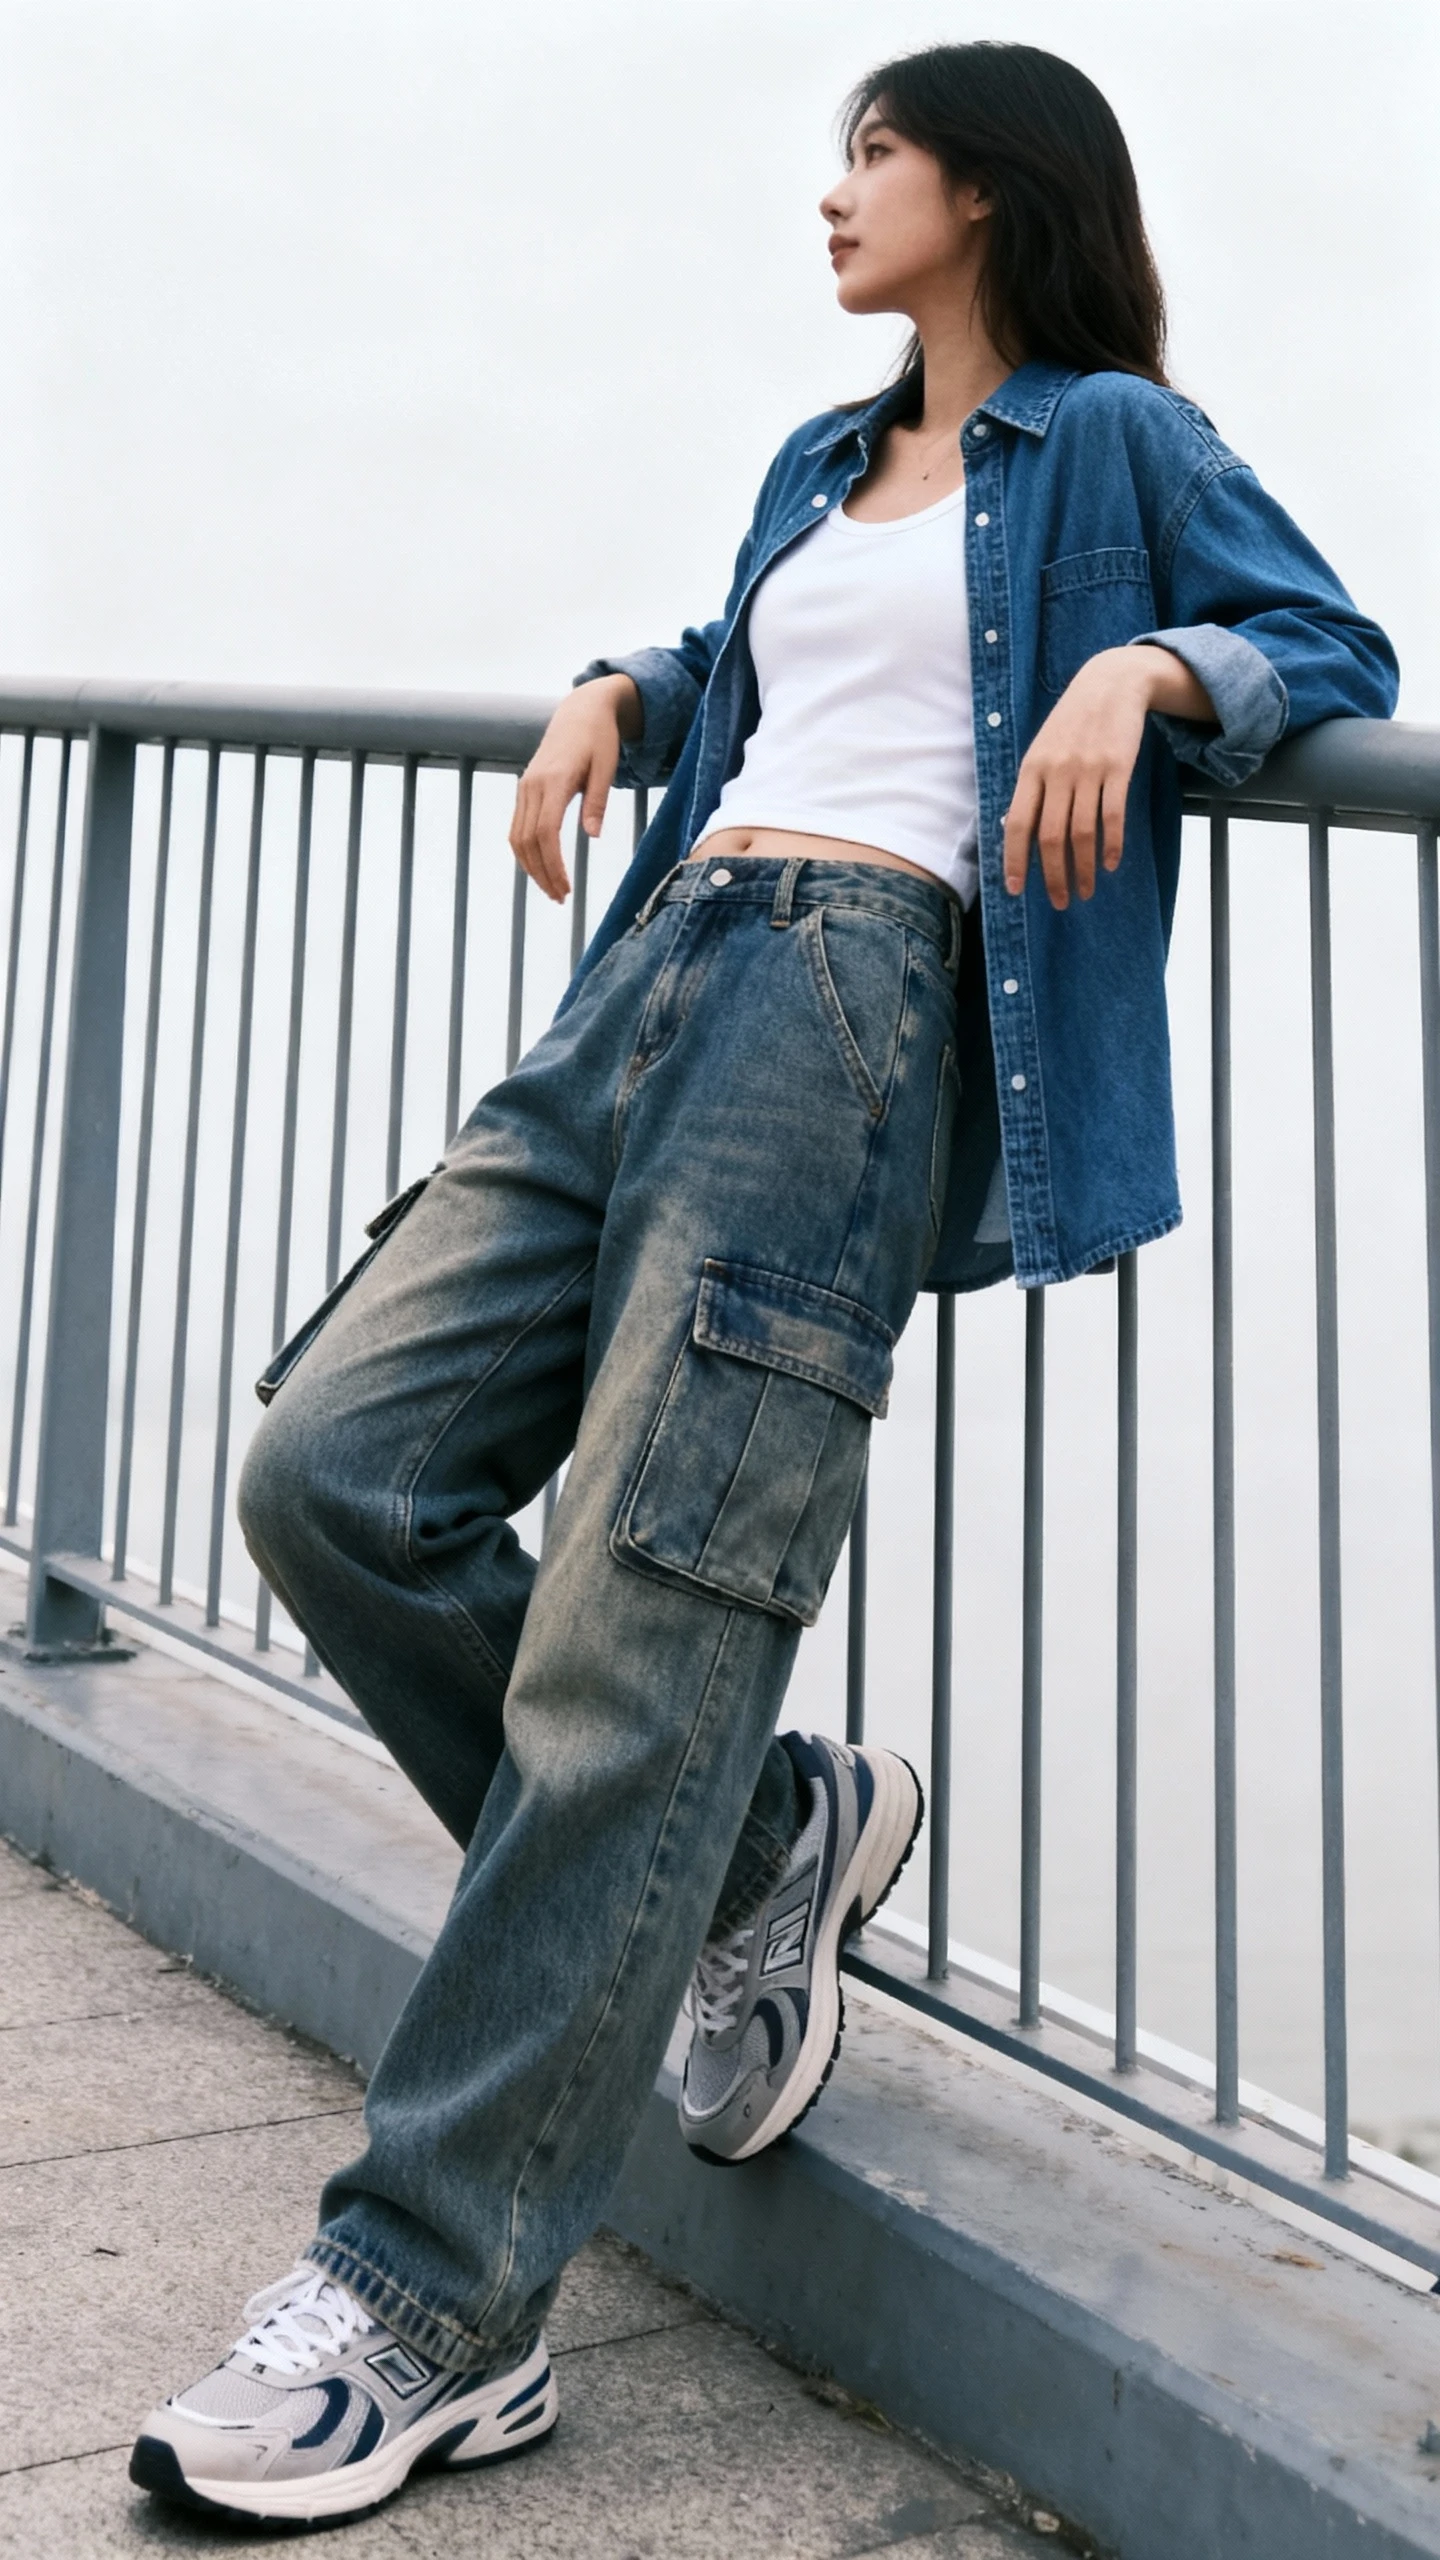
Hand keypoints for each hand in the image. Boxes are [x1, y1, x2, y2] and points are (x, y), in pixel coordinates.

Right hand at [509, 674, 641, 903]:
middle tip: (560, 898)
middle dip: (541, 874)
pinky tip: (541, 868)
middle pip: (527, 840)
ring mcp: (525, 787)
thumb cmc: (600, 738)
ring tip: (552, 890)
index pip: (545, 832)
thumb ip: (598, 801)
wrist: (581, 712)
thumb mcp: (606, 766)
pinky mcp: (525, 789)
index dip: (552, 864)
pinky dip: (525, 852)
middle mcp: (532, 785)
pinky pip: (517, 827)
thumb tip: (593, 836)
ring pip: (517, 837)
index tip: (566, 887)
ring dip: (531, 867)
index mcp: (554, 780)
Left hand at [1002, 645, 1213, 909]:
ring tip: (1086, 890)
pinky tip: (1111, 863)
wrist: (1110, 683)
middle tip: (1060, 901)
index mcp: (1031, 770)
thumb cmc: (1072, 723)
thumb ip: (1033, 789)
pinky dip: (1112, 845)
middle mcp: (1057, 772)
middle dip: (1054, 877)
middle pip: (1051, 837)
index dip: (1015, 860)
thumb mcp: (1042, 750)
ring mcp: (1088, 770)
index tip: (1017, 890)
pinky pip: (1113, 816)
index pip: (1018, 824)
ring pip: (1082, 833)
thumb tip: (1019, 834)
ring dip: (1084, 869)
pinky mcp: (1118, 767)